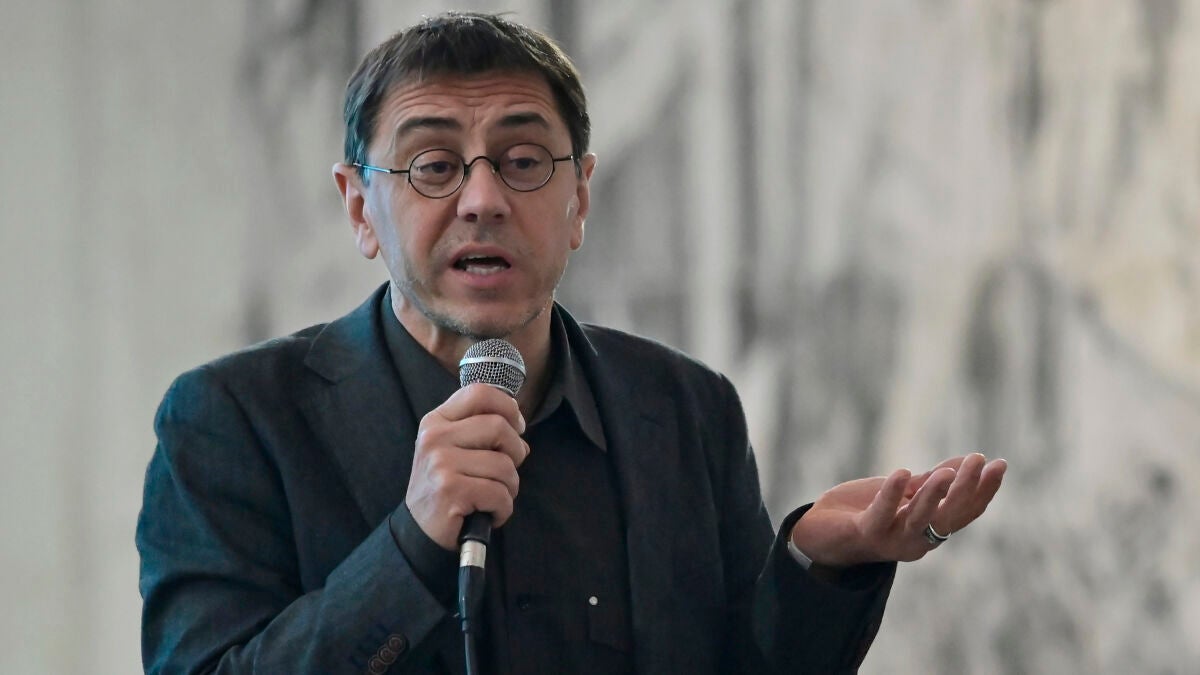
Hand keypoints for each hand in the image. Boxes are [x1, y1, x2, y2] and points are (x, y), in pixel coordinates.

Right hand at [406, 383, 529, 549]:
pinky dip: (503, 509)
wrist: (419, 532)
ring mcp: (440, 463)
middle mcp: (435, 437)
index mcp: (436, 421)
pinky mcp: (450, 490)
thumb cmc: (446, 488)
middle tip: (505, 472)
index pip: (480, 393)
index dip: (508, 407)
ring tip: (492, 497)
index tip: (516, 428)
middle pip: (499, 426)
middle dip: (515, 452)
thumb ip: (481, 431)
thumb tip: (520, 429)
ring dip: (510, 487)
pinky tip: (488, 514)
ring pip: (504, 465)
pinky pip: (499, 494)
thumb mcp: (454, 450)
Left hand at [790, 453, 1006, 566]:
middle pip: (948, 517)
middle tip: (980, 461)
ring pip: (919, 520)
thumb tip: (964, 463)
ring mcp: (891, 540)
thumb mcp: (902, 494)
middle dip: (966, 489)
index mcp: (929, 531)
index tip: (999, 464)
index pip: (963, 512)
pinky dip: (892, 495)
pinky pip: (881, 514)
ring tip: (946, 473)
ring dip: (934, 496)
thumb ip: (929, 482)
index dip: (983, 490)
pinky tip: (902, 473)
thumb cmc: (863, 512)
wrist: (819, 533)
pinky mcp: (865, 533)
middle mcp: (916, 541)